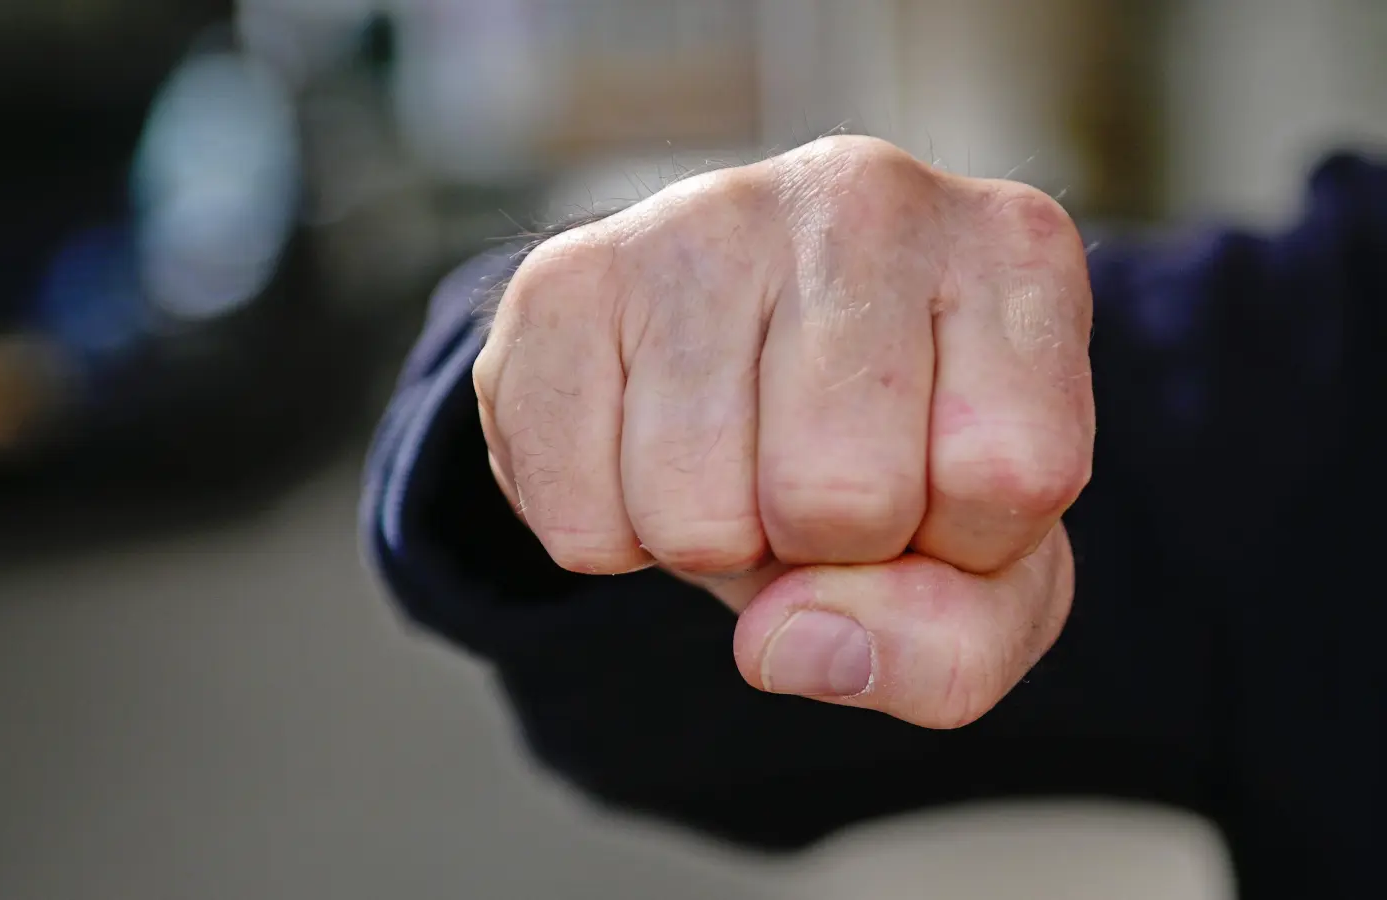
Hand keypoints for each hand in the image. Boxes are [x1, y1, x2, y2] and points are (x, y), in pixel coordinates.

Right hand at [475, 137, 1092, 728]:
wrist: (732, 365)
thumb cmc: (889, 459)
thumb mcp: (986, 574)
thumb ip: (952, 647)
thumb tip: (791, 642)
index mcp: (1013, 250)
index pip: (1011, 476)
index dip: (966, 545)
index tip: (941, 490)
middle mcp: (865, 198)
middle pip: (845, 498)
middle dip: (824, 549)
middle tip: (816, 482)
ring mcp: (702, 220)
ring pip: (697, 517)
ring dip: (712, 549)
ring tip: (733, 461)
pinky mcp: (566, 276)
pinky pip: (578, 520)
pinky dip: (610, 540)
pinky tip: (642, 453)